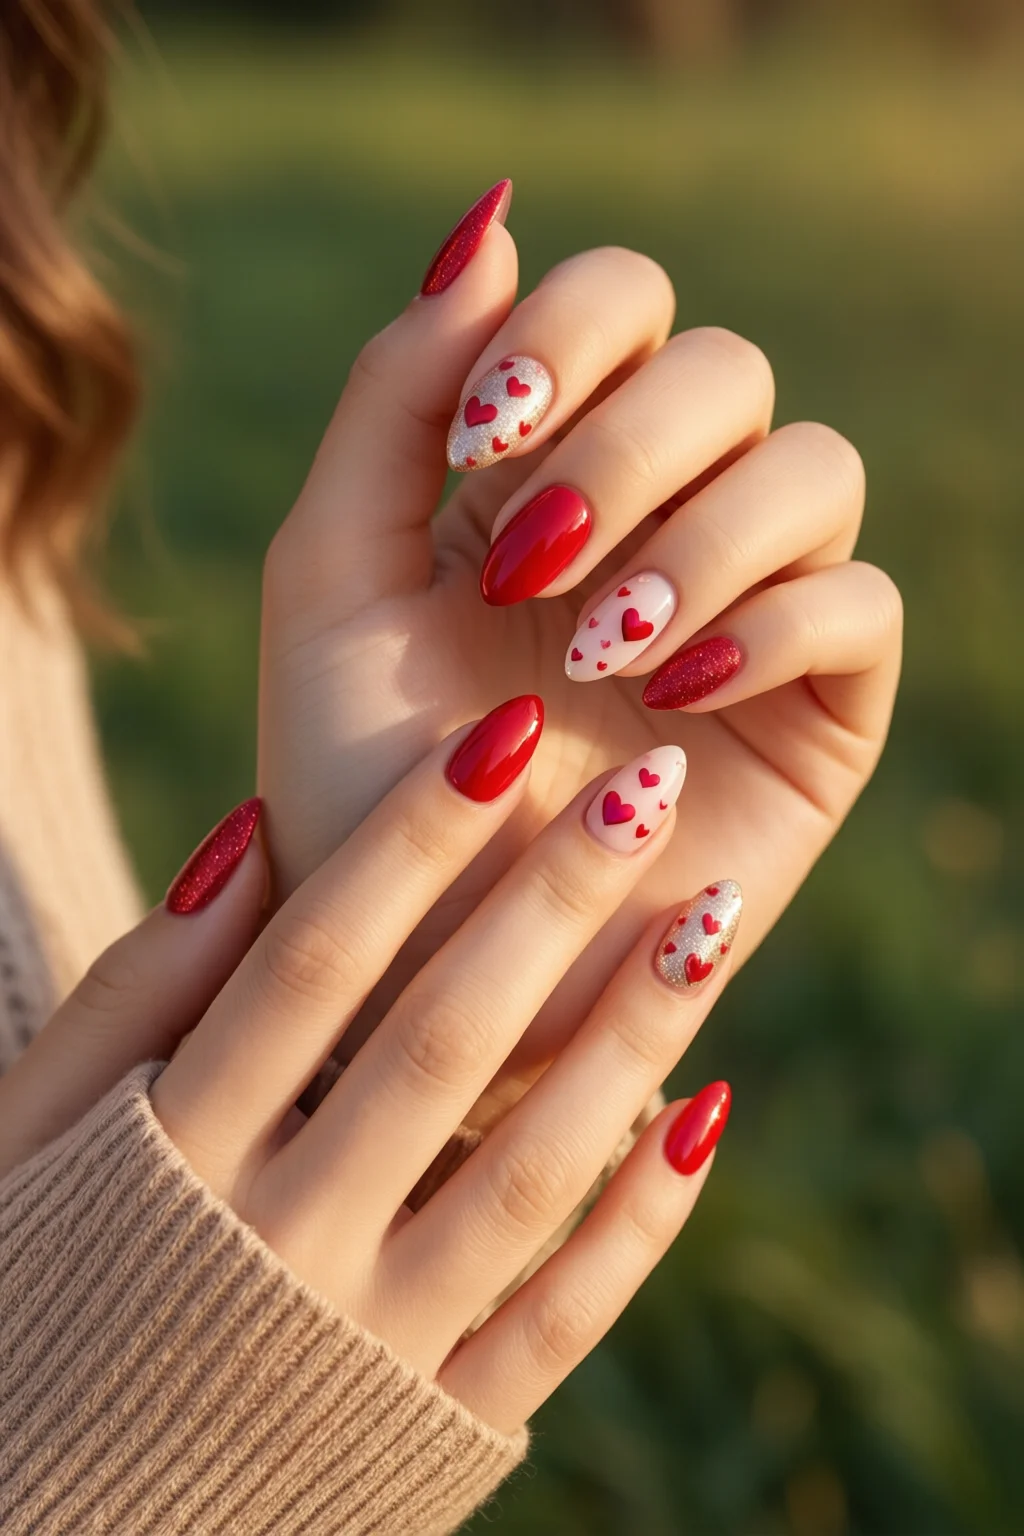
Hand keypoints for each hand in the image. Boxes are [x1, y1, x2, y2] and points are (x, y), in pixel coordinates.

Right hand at [0, 708, 740, 1432]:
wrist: (43, 1527)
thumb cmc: (35, 1283)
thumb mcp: (30, 1134)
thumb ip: (131, 994)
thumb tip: (251, 836)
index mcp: (176, 1152)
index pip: (315, 958)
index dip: (415, 836)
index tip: (506, 734)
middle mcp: (281, 1245)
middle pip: (438, 1040)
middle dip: (549, 905)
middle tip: (649, 791)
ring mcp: (371, 1345)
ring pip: (525, 1171)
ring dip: (629, 1039)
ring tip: (713, 919)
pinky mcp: (439, 1431)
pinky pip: (559, 1321)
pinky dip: (639, 1222)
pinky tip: (710, 1113)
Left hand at [258, 182, 901, 1120]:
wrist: (407, 970)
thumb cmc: (352, 782)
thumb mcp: (334, 575)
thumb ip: (393, 399)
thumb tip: (493, 224)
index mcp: (548, 471)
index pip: (624, 308)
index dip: (571, 334)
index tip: (483, 441)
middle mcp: (660, 525)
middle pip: (728, 372)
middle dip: (633, 443)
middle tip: (535, 557)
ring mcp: (748, 617)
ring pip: (815, 469)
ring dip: (703, 532)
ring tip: (600, 641)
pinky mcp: (817, 716)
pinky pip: (860, 607)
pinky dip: (776, 620)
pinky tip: (674, 685)